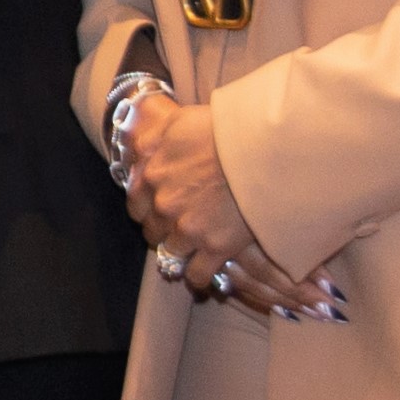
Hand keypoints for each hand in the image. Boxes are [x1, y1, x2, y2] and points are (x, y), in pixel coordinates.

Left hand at [122, 86, 336, 318]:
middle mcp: (163, 204)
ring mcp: (187, 228)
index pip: (135, 202)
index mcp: (151, 174)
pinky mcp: (213, 247)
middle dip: (163, 230)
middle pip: (152, 230)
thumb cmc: (225, 130)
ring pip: (171, 253)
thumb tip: (136, 147)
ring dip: (180, 253)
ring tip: (194, 251)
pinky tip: (205, 273)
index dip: (148, 207)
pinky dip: (199, 277)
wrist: (263, 149)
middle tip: (180, 229)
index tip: (160, 209)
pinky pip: (196, 274)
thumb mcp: (178, 122)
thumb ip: (153, 138)